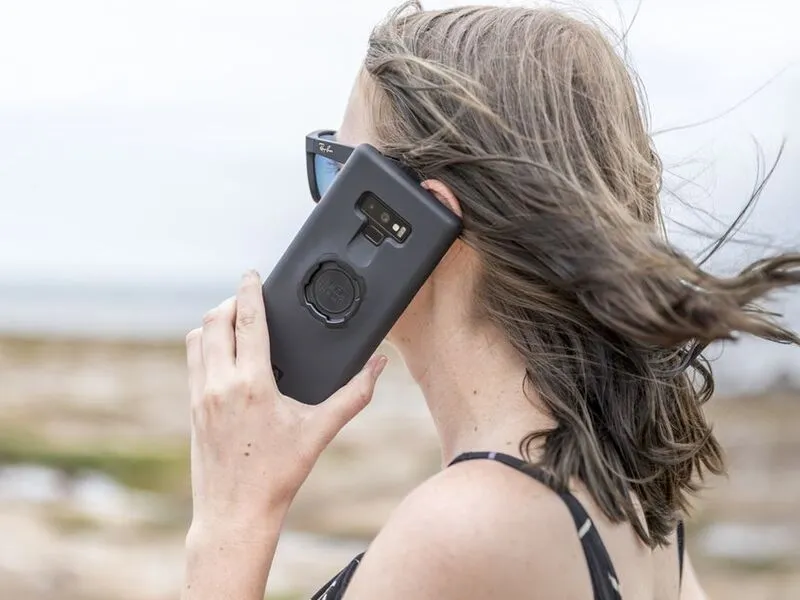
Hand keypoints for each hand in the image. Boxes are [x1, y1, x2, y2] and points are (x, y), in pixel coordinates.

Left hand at [185, 270, 387, 531]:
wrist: (235, 512)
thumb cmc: (277, 474)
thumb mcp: (320, 431)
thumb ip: (354, 395)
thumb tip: (378, 366)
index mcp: (252, 384)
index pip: (247, 320)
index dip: (250, 290)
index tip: (253, 274)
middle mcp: (219, 384)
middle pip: (214, 321)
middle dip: (231, 301)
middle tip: (249, 298)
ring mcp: (199, 395)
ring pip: (196, 338)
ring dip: (213, 322)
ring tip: (235, 320)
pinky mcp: (191, 407)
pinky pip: (191, 360)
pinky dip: (203, 344)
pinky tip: (222, 352)